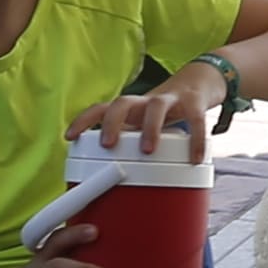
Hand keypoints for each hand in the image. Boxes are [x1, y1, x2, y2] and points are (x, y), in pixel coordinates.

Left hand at [70, 80, 213, 151]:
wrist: (198, 83)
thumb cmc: (162, 113)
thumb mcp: (142, 126)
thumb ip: (130, 147)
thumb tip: (110, 184)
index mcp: (130, 110)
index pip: (101, 109)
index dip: (83, 121)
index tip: (69, 137)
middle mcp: (145, 102)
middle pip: (123, 103)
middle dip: (112, 123)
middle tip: (107, 144)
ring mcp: (170, 100)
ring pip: (156, 107)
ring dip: (150, 128)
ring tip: (148, 150)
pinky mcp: (193, 103)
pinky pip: (195, 120)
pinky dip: (196, 139)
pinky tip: (195, 158)